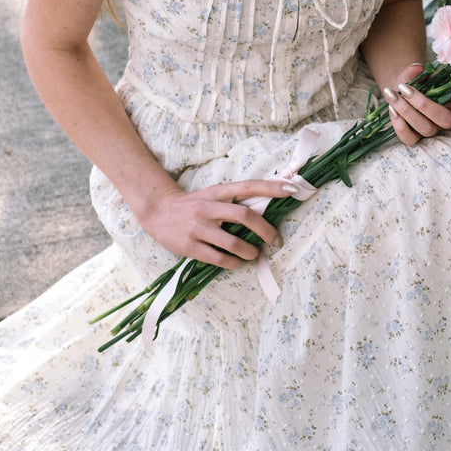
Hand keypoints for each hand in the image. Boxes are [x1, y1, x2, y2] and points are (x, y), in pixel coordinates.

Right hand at [136, 179, 291, 268]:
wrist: (158, 211)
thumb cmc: (193, 204)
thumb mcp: (212, 195)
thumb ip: (235, 200)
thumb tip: (267, 209)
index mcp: (217, 192)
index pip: (248, 186)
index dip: (271, 188)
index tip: (292, 189)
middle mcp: (208, 208)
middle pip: (245, 216)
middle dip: (266, 231)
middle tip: (276, 241)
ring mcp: (198, 227)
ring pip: (234, 243)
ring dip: (250, 252)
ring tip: (254, 254)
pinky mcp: (190, 246)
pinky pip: (219, 259)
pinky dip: (234, 263)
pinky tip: (237, 262)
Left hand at [382, 64, 450, 145]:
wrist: (400, 91)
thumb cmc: (415, 82)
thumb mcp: (417, 73)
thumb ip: (416, 70)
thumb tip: (417, 69)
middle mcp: (448, 118)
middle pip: (446, 120)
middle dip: (423, 104)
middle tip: (405, 88)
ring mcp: (433, 130)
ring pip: (426, 129)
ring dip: (407, 111)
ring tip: (392, 95)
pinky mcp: (416, 138)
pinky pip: (410, 139)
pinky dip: (399, 125)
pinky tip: (392, 110)